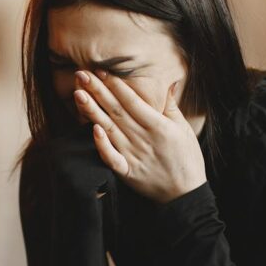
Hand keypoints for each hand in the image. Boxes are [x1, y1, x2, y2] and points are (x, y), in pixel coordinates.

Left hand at [72, 70, 205, 202]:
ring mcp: (133, 155)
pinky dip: (102, 145)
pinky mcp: (127, 172)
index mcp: (158, 125)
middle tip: (81, 74)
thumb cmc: (187, 159)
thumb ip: (171, 106)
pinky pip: (111, 158)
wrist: (185, 194)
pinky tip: (92, 130)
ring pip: (109, 129)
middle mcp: (143, 138)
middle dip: (98, 91)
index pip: (132, 100)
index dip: (116, 85)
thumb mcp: (184, 129)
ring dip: (93, 111)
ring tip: (78, 94)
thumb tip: (169, 83)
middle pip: (116, 111)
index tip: (101, 71)